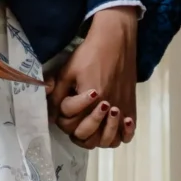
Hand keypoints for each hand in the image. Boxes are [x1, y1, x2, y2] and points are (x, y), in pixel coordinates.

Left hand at [49, 6, 137, 149]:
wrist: (115, 40)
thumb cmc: (90, 54)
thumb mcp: (67, 71)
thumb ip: (57, 93)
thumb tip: (50, 111)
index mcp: (88, 99)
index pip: (69, 122)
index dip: (64, 115)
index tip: (69, 100)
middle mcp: (105, 108)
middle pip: (86, 135)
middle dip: (78, 127)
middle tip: (80, 114)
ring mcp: (120, 109)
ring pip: (107, 140)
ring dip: (98, 136)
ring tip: (96, 125)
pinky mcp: (131, 107)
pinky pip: (128, 134)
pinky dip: (122, 135)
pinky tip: (117, 127)